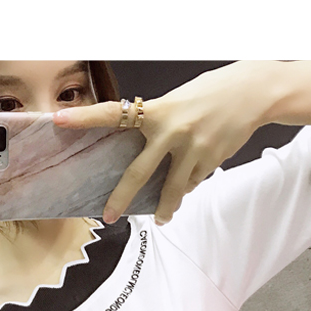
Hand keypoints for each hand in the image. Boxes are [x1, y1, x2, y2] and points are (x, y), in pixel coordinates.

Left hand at [52, 62, 276, 225]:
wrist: (252, 92)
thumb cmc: (211, 92)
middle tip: (108, 216)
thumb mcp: (177, 101)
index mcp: (156, 110)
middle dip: (121, 198)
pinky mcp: (210, 160)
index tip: (58, 120)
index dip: (84, 118)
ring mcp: (192, 148)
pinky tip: (190, 182)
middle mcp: (171, 131)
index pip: (113, 113)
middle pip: (138, 173)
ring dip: (166, 206)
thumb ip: (158, 122)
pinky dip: (189, 184)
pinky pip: (193, 181)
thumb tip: (144, 150)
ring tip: (161, 217)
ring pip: (172, 188)